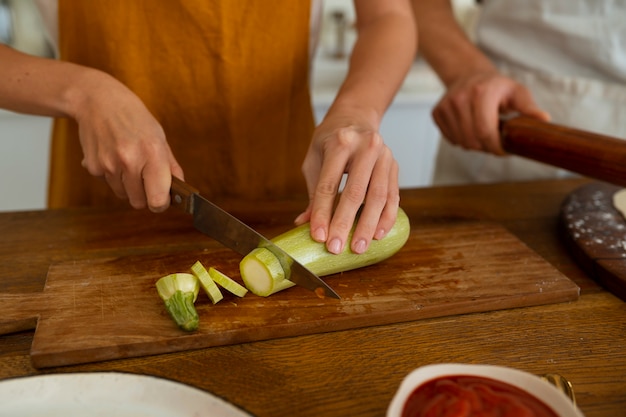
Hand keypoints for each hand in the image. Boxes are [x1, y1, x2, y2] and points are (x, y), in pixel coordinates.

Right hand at [74, 72, 183, 211]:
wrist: (97, 100)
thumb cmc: (133, 117)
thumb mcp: (159, 137)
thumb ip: (170, 166)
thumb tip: (179, 190)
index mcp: (152, 153)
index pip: (158, 200)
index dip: (161, 204)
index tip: (162, 199)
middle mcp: (129, 161)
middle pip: (139, 203)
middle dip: (144, 195)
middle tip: (145, 178)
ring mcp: (109, 165)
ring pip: (123, 195)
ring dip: (128, 185)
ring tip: (128, 161)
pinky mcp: (93, 167)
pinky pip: (108, 184)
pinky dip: (112, 176)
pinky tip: (113, 155)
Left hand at [297, 117, 398, 254]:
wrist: (356, 117)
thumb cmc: (331, 140)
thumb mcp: (315, 159)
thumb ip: (312, 191)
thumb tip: (304, 223)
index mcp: (340, 142)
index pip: (328, 184)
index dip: (322, 212)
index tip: (318, 235)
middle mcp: (365, 147)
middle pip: (355, 192)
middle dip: (345, 223)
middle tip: (337, 247)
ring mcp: (384, 155)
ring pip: (378, 196)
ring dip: (368, 225)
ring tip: (359, 247)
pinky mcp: (394, 166)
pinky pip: (393, 196)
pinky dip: (386, 217)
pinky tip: (378, 234)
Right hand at [433, 70, 549, 154]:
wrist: (469, 74)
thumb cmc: (497, 87)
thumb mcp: (517, 92)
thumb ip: (529, 108)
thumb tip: (544, 120)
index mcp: (481, 93)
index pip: (485, 132)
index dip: (496, 147)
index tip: (505, 150)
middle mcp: (459, 98)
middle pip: (473, 141)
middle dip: (487, 147)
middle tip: (496, 140)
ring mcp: (446, 106)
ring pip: (462, 142)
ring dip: (475, 144)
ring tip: (484, 131)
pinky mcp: (437, 113)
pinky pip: (451, 139)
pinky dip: (463, 140)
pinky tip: (470, 128)